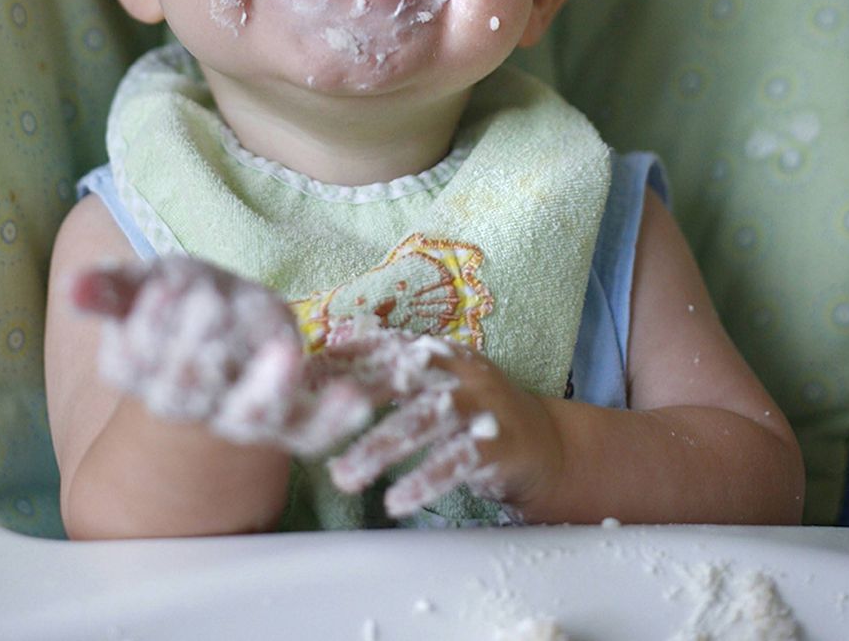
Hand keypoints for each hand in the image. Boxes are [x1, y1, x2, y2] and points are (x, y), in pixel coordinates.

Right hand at [73, 256, 370, 456]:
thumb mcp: (145, 283)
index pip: (136, 362)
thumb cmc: (179, 299)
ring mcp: (239, 414)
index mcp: (145, 372)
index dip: (149, 326)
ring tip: (285, 353)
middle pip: (187, 392)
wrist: (225, 323)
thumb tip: (71, 286)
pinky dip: (330, 421)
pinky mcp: (287, 419)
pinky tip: (354, 400)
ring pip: (248, 418)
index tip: (165, 284)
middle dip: (197, 350)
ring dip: (265, 389)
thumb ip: (112, 289)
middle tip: (211, 303)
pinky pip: (308, 432)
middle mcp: (190, 403)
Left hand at [323, 329, 554, 517]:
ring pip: (425, 420)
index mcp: (438, 352)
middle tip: (313, 430)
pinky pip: (457, 461)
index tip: (302, 379)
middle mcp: (459, 371)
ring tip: (345, 477)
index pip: (385, 347)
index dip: (343, 360)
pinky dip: (424, 480)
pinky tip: (396, 501)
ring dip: (381, 448)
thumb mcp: (433, 384)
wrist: (546, 446)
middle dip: (356, 400)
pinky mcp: (500, 444)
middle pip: (402, 376)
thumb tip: (328, 356)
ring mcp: (482, 404)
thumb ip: (389, 371)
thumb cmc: (472, 415)